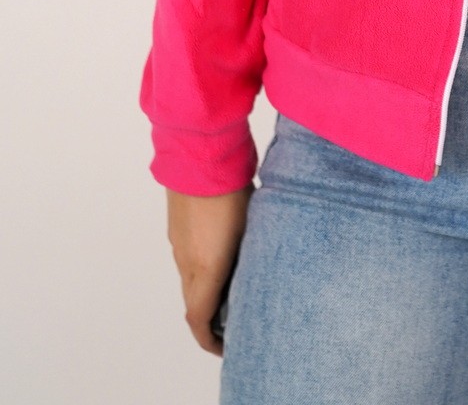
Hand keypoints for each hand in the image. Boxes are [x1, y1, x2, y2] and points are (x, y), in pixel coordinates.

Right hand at [166, 183, 254, 354]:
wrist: (198, 153)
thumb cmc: (230, 189)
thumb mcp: (250, 226)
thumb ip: (250, 255)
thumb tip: (258, 270)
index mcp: (205, 268)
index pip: (198, 319)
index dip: (209, 340)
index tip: (225, 346)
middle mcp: (186, 260)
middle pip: (193, 302)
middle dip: (211, 318)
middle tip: (234, 319)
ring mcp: (178, 242)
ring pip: (190, 279)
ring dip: (206, 290)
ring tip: (233, 285)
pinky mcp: (177, 225)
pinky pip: (187, 257)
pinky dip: (201, 268)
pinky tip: (222, 252)